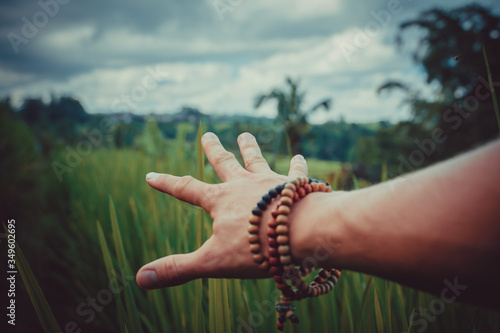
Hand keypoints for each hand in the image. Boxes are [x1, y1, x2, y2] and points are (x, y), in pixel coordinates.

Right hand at [136, 132, 309, 288]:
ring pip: (256, 161)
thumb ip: (178, 268)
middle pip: (224, 164)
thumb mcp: (213, 261)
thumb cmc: (257, 247)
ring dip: (249, 148)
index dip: (167, 184)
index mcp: (220, 201)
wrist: (302, 231)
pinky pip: (295, 172)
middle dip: (214, 150)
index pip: (186, 190)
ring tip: (244, 135)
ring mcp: (270, 182)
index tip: (151, 175)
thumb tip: (140, 279)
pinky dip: (296, 165)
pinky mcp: (293, 185)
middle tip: (208, 134)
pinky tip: (299, 156)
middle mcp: (243, 185)